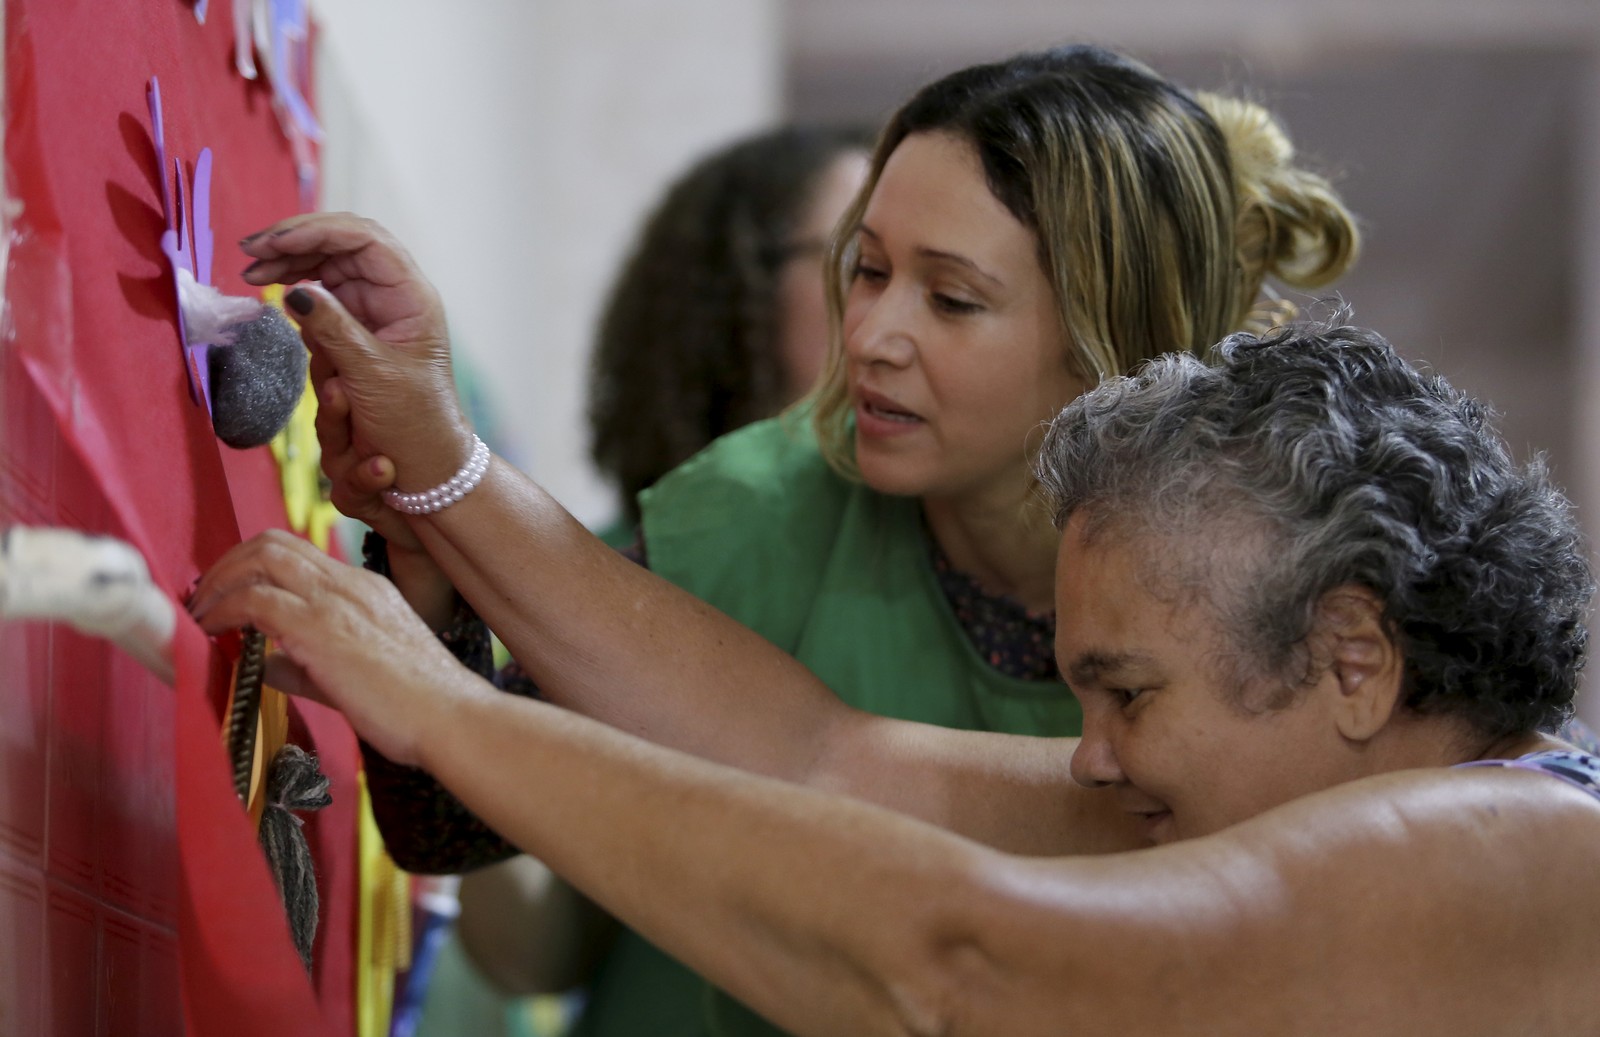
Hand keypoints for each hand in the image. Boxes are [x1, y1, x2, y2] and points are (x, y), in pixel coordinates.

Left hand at [189, 529, 477, 765]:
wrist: (452, 716)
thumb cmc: (417, 707)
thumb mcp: (359, 674)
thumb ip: (308, 665)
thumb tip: (266, 665)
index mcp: (365, 589)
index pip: (298, 554)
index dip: (253, 566)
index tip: (228, 594)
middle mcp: (349, 583)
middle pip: (273, 542)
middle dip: (227, 564)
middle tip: (204, 598)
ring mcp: (335, 600)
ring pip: (261, 558)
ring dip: (219, 582)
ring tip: (199, 613)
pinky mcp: (319, 627)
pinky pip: (254, 599)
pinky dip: (222, 610)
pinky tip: (210, 632)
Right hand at [240, 213, 473, 494]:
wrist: (425, 465)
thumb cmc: (414, 422)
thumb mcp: (372, 376)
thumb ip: (334, 330)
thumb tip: (295, 291)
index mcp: (411, 298)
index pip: (365, 240)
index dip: (317, 232)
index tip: (274, 243)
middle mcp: (393, 296)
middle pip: (341, 247)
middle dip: (294, 244)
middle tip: (250, 254)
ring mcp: (374, 312)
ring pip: (327, 269)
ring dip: (289, 265)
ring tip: (252, 272)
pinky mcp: (355, 332)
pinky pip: (322, 300)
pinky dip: (295, 293)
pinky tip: (271, 289)